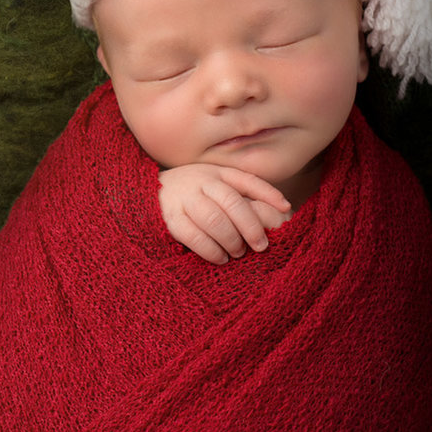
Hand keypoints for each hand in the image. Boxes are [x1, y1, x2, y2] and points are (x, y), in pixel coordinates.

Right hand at [158, 162, 291, 262]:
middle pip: (232, 201)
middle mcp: (201, 181)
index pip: (247, 180)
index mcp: (216, 173)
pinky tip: (220, 258)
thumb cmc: (193, 195)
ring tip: (238, 253)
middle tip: (260, 245)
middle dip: (250, 225)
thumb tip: (283, 208)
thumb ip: (243, 193)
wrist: (147, 195)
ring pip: (214, 219)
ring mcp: (183, 198)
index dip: (268, 193)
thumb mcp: (215, 186)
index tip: (285, 209)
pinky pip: (192, 235)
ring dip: (231, 239)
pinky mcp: (169, 218)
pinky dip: (210, 249)